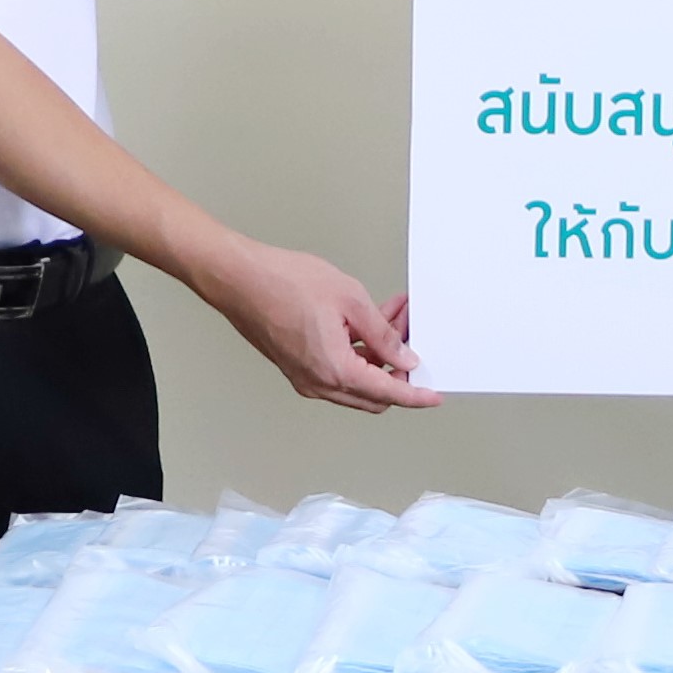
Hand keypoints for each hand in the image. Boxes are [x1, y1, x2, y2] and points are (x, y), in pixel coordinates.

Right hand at [195, 238, 438, 411]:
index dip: (416, 394)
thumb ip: (382, 334)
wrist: (238, 278)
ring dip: (378, 356)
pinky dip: (357, 353)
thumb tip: (403, 358)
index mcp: (334, 370)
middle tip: (412, 336)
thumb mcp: (350, 299)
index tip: (434, 394)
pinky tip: (367, 322)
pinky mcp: (296, 365)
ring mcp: (304, 376)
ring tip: (392, 316)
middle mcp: (318, 383)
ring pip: (356, 381)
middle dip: (399, 369)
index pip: (388, 392)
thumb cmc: (283, 283)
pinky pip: (337, 370)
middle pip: (373, 393)